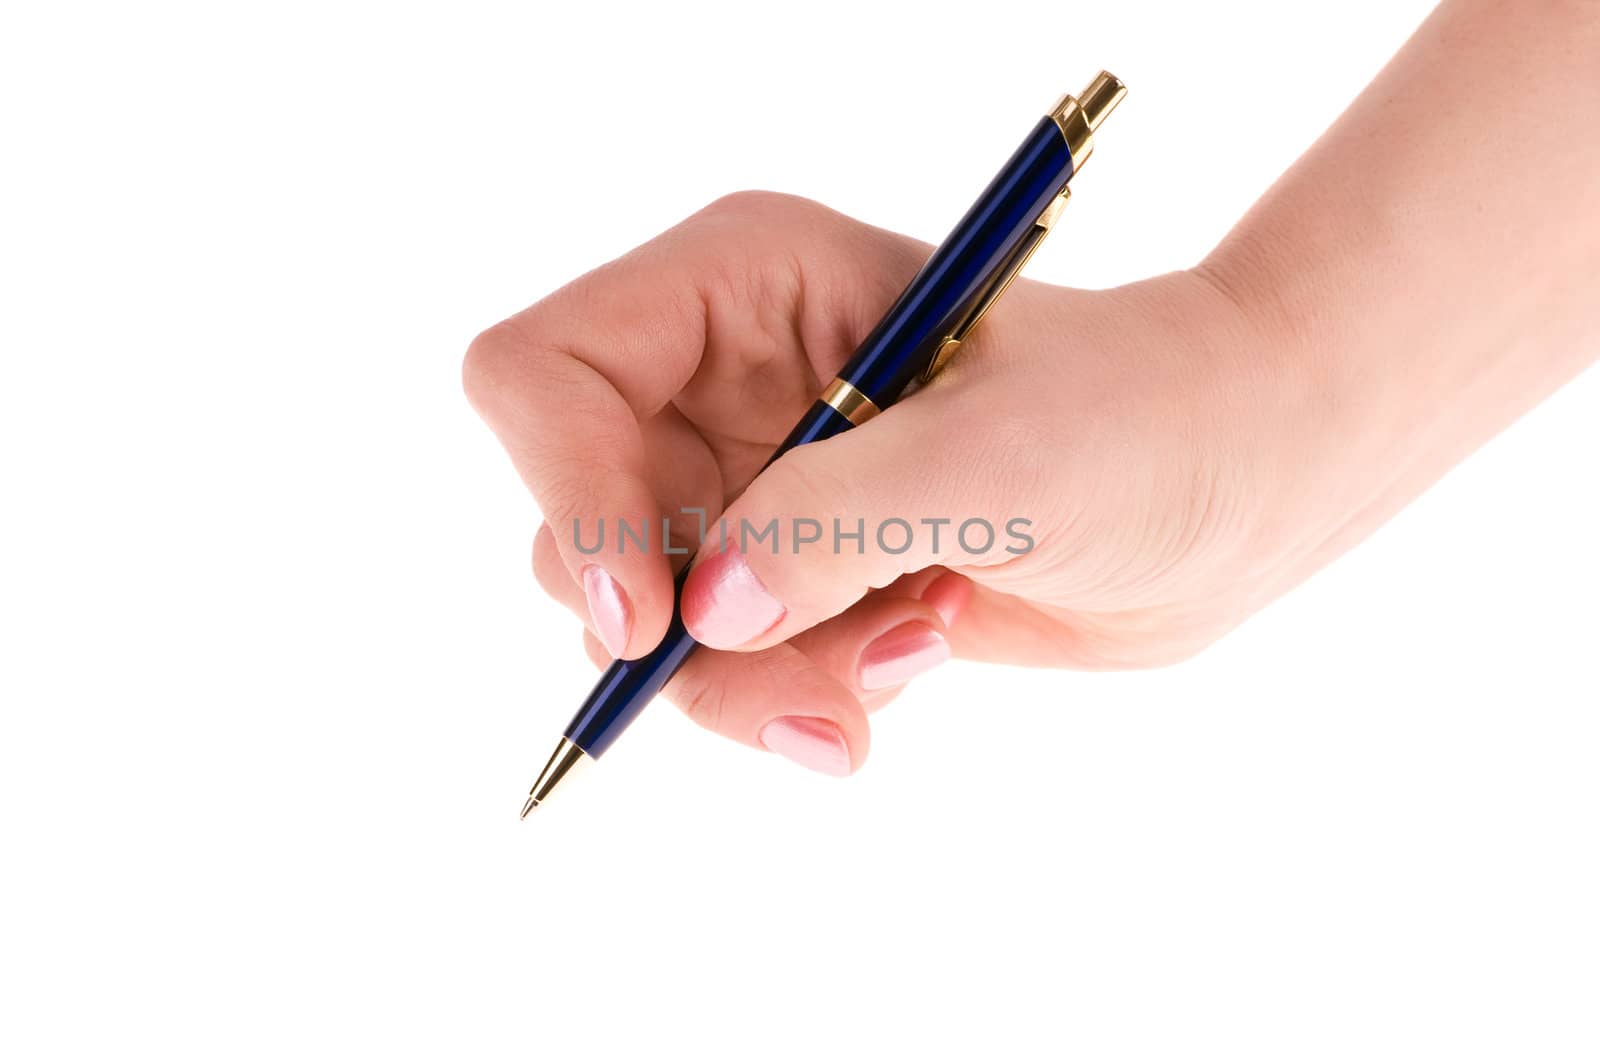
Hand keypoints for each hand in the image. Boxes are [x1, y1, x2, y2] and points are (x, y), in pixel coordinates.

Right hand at [463, 191, 1304, 773]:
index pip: (544, 374)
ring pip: (651, 623)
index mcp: (743, 287)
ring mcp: (751, 481)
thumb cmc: (1141, 416)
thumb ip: (832, 526)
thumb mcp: (995, 461)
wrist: (1233, 481)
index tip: (651, 617)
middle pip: (578, 524)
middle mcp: (720, 382)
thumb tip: (701, 619)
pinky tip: (917, 646)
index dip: (564, 491)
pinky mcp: (791, 570)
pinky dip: (803, 693)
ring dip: (763, 681)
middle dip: (688, 632)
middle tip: (824, 679)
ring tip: (911, 653)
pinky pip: (724, 667)